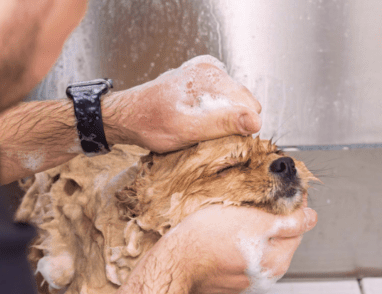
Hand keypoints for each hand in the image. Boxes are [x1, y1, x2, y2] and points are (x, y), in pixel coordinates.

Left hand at [105, 55, 261, 152]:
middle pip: (242, 104)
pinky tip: (194, 120)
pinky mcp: (200, 82)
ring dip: (219, 121)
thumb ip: (222, 123)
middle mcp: (211, 69)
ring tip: (195, 126)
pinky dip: (211, 116)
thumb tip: (255, 121)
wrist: (126, 117)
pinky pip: (220, 103)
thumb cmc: (150, 123)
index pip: (250, 107)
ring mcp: (205, 74)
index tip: (216, 136)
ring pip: (232, 105)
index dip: (237, 128)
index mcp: (211, 74)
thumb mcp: (187, 128)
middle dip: (229, 122)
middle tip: (203, 133)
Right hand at [150, 204, 317, 293]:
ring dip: (253, 233)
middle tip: (254, 204)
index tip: (284, 193)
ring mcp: (247, 281)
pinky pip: (241, 258)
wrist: (176, 262)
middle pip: (279, 240)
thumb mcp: (255, 221)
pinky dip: (238, 246)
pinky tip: (224, 236)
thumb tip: (311, 218)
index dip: (292, 207)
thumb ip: (288, 222)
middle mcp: (266, 276)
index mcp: (278, 261)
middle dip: (271, 221)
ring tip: (236, 218)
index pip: (298, 229)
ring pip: (260, 249)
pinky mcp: (229, 282)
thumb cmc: (209, 238)